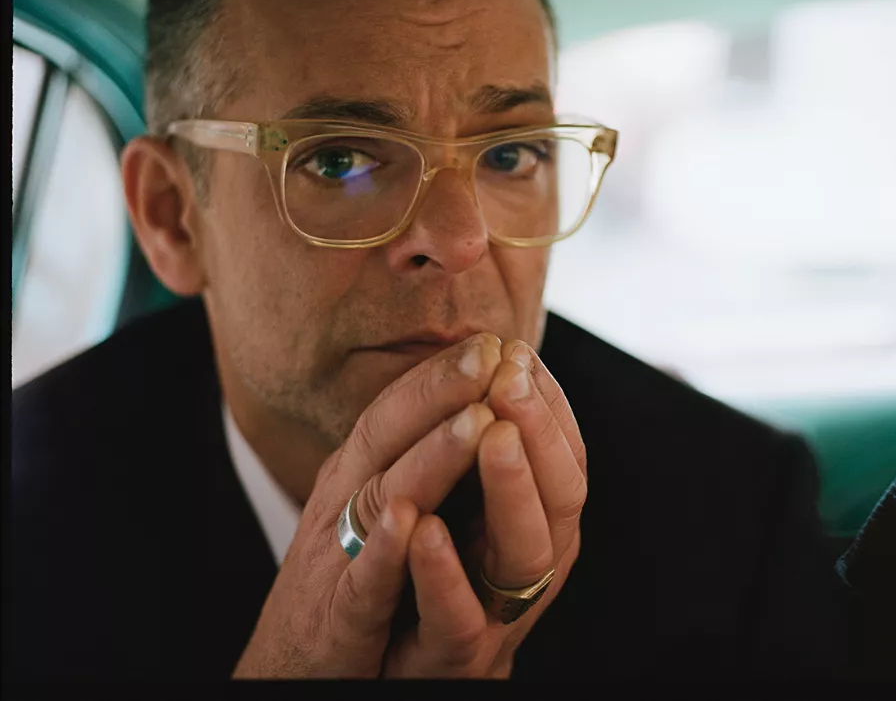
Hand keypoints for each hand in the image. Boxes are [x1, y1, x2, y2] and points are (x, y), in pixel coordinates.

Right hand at [233, 334, 505, 677]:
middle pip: (389, 438)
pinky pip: (365, 579)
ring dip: (431, 457)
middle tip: (490, 353)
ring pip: (384, 496)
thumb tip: (464, 402)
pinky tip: (413, 521)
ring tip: (476, 421)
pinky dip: (388, 550)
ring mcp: (338, 559)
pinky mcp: (339, 616)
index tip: (492, 336)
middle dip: (441, 393)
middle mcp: (343, 507)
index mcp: (356, 479)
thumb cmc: (350, 584)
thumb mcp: (374, 511)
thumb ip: (411, 460)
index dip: (441, 372)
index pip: (396, 410)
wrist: (297, 671)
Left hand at [384, 339, 588, 677]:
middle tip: (513, 374)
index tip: (518, 350)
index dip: (549, 404)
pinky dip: (440, 572)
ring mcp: (497, 617)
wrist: (366, 676)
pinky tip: (421, 528)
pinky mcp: (448, 659)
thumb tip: (482, 364)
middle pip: (563, 495)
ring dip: (509, 487)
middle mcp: (531, 570)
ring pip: (528, 552)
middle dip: (540, 430)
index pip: (565, 456)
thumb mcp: (450, 515)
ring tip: (488, 431)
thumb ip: (472, 460)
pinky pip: (456, 618)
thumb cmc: (411, 591)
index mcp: (534, 529)